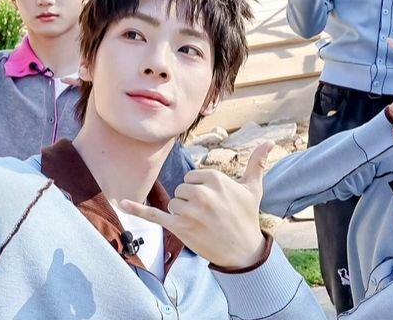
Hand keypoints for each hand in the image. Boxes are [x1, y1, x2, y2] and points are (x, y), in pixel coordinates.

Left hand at [120, 142, 273, 268]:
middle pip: (182, 189)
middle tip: (210, 215)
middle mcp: (201, 193)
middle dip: (192, 201)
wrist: (244, 251)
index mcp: (215, 179)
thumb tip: (271, 142)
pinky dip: (137, 209)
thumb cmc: (247, 217)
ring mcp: (189, 211)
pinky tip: (122, 203)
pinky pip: (154, 215)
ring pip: (174, 203)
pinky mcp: (180, 227)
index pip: (193, 177)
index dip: (201, 190)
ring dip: (184, 213)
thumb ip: (257, 163)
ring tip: (202, 224)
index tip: (215, 202)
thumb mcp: (254, 188)